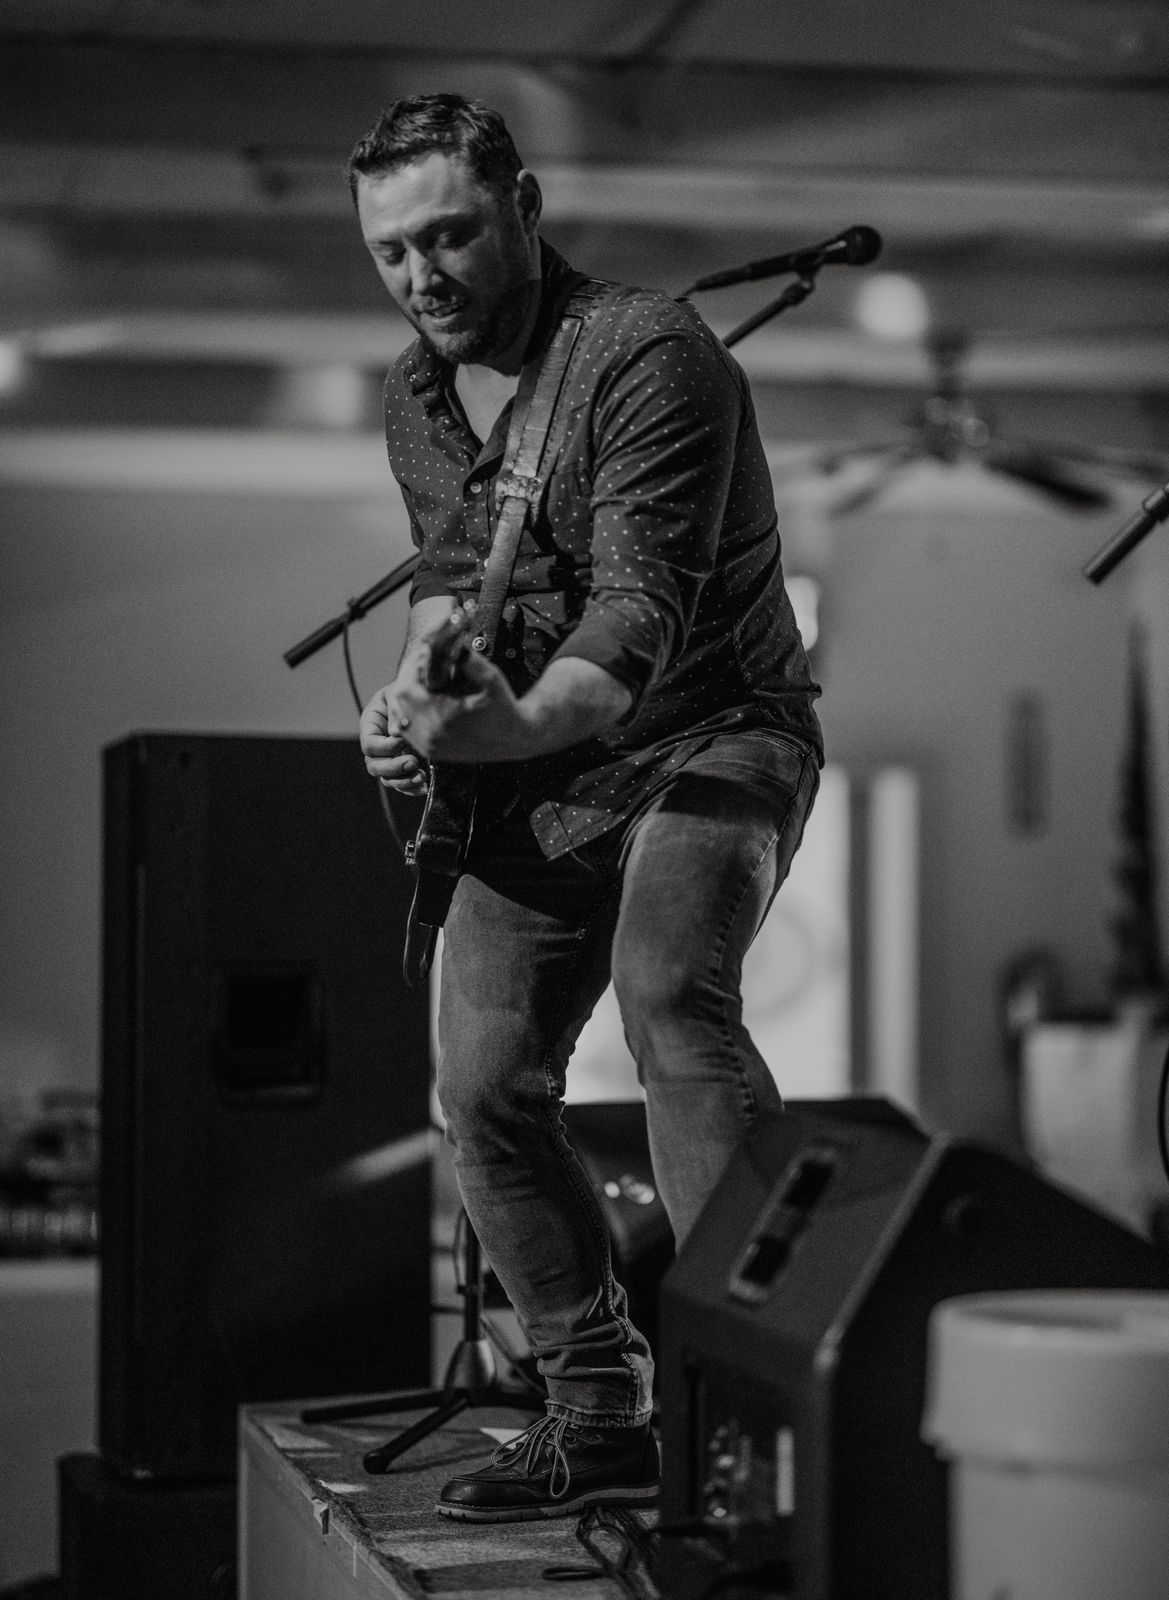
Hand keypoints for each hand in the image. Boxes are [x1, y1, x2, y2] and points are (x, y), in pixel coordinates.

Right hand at [359, 685, 427, 795]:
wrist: (418, 697)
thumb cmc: (405, 690)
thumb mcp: (398, 693)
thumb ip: (395, 710)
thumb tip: (395, 733)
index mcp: (370, 725)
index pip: (370, 744)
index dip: (385, 747)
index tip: (403, 741)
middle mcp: (376, 745)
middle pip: (375, 766)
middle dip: (393, 767)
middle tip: (412, 761)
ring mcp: (388, 757)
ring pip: (387, 778)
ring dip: (403, 781)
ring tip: (420, 777)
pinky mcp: (401, 766)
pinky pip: (401, 783)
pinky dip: (411, 788)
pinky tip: (423, 787)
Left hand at [392, 639, 534, 762]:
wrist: (515, 739)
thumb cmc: (505, 709)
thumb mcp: (490, 677)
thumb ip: (467, 658)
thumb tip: (447, 642)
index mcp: (442, 719)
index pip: (407, 688)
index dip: (411, 667)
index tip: (423, 655)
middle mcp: (431, 737)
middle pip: (399, 701)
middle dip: (407, 678)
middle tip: (421, 665)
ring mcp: (429, 746)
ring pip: (399, 715)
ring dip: (406, 694)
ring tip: (422, 679)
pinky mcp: (431, 751)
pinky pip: (408, 729)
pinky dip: (410, 711)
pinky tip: (423, 699)